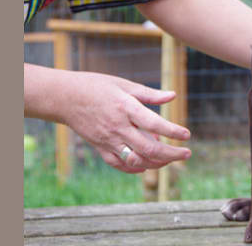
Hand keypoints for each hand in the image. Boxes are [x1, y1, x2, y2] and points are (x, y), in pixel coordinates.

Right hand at [24, 65, 191, 173]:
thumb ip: (149, 94)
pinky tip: (147, 164)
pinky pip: (120, 164)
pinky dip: (136, 167)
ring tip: (171, 159)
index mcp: (125, 107)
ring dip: (157, 163)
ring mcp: (108, 140)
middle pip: (149, 148)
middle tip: (187, 154)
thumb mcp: (124, 84)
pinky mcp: (100, 148)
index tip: (187, 135)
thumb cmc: (96, 86)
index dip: (173, 131)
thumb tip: (173, 96)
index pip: (154, 123)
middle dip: (171, 154)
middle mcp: (118, 127)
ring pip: (136, 160)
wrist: (64, 97)